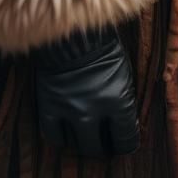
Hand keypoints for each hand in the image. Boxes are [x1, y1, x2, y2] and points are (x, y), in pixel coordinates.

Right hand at [33, 27, 139, 157]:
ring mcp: (69, 110)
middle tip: (104, 144)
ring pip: (76, 145)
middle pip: (98, 146)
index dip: (126, 143)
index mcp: (118, 102)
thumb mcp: (123, 73)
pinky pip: (53, 135)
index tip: (125, 142)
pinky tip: (66, 132)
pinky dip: (60, 137)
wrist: (73, 29)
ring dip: (82, 144)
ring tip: (86, 139)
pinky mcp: (50, 105)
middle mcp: (94, 111)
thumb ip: (123, 101)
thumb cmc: (104, 48)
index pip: (126, 139)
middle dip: (104, 148)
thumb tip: (127, 124)